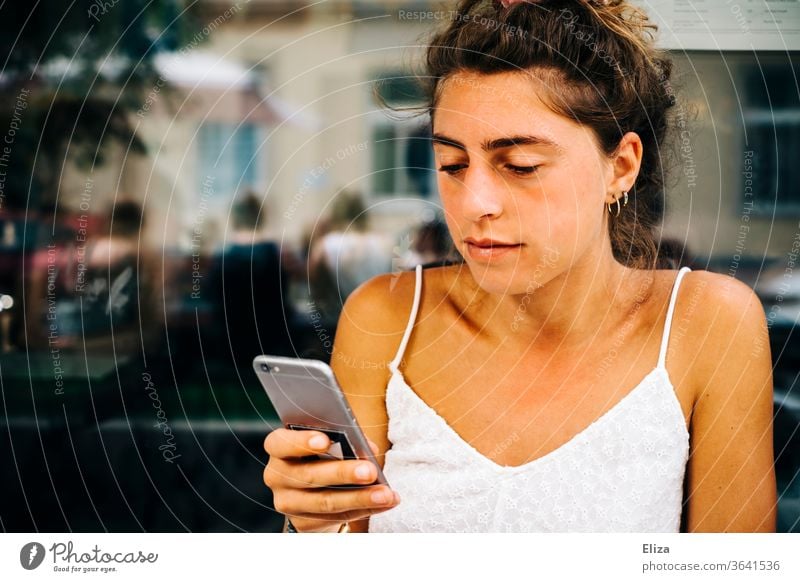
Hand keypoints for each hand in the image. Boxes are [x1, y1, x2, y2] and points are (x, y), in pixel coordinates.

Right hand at [263, 428, 400, 531]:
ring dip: (360, 498)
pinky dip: (364, 509)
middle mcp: (277, 476)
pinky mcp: (303, 523)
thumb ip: (344, 439)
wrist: (315, 490)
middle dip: (343, 473)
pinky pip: (336, 518)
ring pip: (325, 501)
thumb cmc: (324, 455)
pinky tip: (383, 503)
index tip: (325, 441)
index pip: (281, 443)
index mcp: (279, 448)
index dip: (302, 442)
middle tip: (370, 471)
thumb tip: (368, 448)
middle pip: (308, 475)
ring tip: (385, 494)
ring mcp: (288, 502)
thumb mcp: (330, 441)